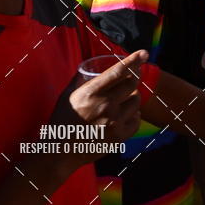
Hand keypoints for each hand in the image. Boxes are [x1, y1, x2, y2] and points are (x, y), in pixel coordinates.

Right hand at [51, 50, 145, 167]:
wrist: (60, 151)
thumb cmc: (62, 120)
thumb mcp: (68, 94)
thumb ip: (80, 79)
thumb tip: (89, 66)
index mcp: (92, 92)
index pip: (118, 71)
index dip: (133, 60)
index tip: (144, 53)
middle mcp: (105, 105)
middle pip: (132, 84)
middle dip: (134, 78)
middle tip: (132, 78)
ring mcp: (113, 122)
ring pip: (136, 101)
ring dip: (133, 97)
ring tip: (124, 99)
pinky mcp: (119, 137)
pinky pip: (136, 120)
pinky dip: (134, 115)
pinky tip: (126, 114)